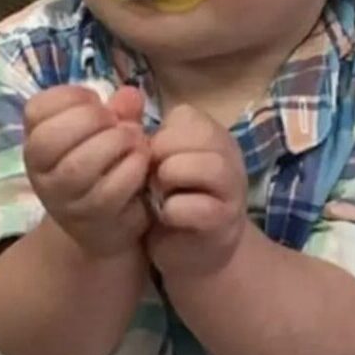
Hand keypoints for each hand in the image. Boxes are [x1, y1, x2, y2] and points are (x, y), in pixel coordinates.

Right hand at [24, 84, 150, 257]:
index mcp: (39, 144)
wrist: (107, 228)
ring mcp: (64, 202)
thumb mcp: (108, 134)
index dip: (70, 96)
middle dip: (91, 119)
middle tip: (118, 122)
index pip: (35, 110)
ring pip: (78, 166)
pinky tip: (142, 163)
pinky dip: (131, 169)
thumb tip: (130, 95)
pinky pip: (108, 191)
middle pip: (50, 139)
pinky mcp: (92, 222)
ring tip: (134, 141)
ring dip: (114, 144)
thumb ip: (119, 112)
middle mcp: (42, 174)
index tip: (95, 101)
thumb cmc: (105, 169)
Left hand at [146, 105, 247, 279]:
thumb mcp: (156, 163)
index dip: (160, 137)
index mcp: (213, 135)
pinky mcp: (225, 222)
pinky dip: (175, 211)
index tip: (152, 160)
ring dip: (171, 180)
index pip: (185, 116)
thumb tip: (122, 102)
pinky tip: (168, 217)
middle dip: (163, 157)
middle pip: (197, 136)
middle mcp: (230, 156)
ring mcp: (232, 189)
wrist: (193, 252)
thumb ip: (144, 135)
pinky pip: (200, 207)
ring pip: (207, 166)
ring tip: (161, 195)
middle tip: (153, 180)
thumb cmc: (170, 199)